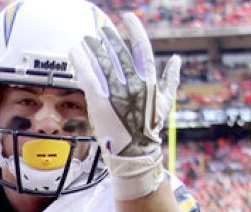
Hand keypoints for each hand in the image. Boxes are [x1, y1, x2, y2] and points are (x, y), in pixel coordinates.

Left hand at [69, 12, 179, 199]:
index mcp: (149, 80)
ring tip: (85, 40)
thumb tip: (177, 59)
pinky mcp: (99, 101)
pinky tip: (73, 51)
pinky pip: (87, 75)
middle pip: (118, 51)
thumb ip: (170, 79)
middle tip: (100, 31)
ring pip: (101, 61)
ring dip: (92, 47)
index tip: (128, 17)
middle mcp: (133, 83)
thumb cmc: (148, 129)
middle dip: (108, 38)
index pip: (142, 46)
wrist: (134, 153)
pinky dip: (79, 60)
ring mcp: (116, 92)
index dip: (135, 28)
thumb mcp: (164, 103)